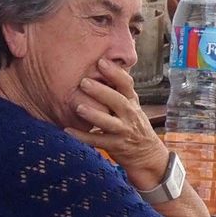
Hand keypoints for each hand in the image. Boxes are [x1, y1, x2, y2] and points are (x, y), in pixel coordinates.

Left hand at [65, 58, 169, 190]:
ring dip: (93, 115)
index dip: (115, 73)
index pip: (127, 85)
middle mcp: (130, 115)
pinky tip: (68, 130)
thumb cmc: (134, 126)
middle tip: (84, 82)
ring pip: (108, 122)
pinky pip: (97, 141)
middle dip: (101, 91)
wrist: (147, 154)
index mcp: (132, 103)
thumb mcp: (132, 107)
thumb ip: (120, 92)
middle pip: (117, 101)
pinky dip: (82, 136)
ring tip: (78, 107)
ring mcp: (123, 131)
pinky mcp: (115, 146)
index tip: (102, 61)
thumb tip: (103, 67)